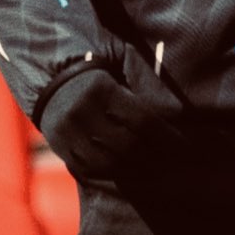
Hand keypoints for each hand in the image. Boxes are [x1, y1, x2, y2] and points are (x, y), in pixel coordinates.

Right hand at [38, 51, 180, 188]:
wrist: (49, 69)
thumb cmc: (96, 60)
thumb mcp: (121, 57)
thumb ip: (146, 79)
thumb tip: (177, 110)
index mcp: (100, 89)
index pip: (143, 122)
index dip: (168, 138)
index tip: (186, 147)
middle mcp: (81, 113)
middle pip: (128, 146)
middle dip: (156, 159)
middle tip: (175, 164)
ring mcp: (67, 132)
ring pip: (108, 163)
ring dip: (136, 172)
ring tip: (157, 174)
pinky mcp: (59, 146)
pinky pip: (88, 170)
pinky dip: (111, 177)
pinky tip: (130, 177)